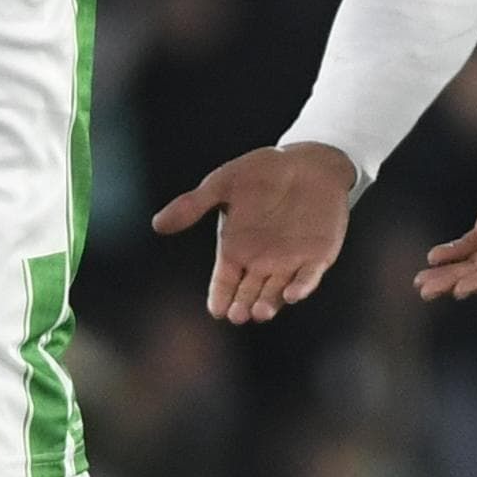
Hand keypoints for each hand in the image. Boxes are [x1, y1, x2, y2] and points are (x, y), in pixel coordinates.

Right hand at [152, 142, 357, 322]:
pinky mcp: (318, 256)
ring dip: (269, 303)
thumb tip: (158, 224)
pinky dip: (302, 287)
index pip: (225, 282)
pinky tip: (292, 294)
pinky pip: (308, 277)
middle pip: (249, 294)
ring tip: (259, 312)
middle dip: (242, 306)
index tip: (216, 310)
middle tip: (236, 315)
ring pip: (276, 292)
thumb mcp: (223, 183)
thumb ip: (194, 205)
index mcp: (236, 250)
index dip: (220, 296)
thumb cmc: (262, 172)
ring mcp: (290, 262)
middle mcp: (261, 263)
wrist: (308, 161)